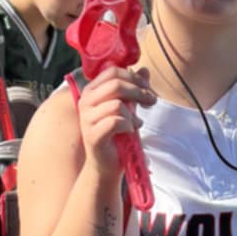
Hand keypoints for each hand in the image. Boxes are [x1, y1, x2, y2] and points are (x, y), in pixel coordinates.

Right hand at [76, 65, 154, 180]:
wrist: (107, 165)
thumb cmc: (118, 135)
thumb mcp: (129, 108)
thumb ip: (134, 88)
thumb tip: (145, 70)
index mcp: (92, 91)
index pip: (112, 72)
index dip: (134, 76)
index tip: (147, 87)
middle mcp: (85, 102)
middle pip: (116, 84)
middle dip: (139, 92)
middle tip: (150, 102)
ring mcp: (86, 119)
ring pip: (117, 104)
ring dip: (133, 115)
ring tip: (136, 123)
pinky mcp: (93, 136)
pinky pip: (116, 122)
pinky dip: (129, 126)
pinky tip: (130, 131)